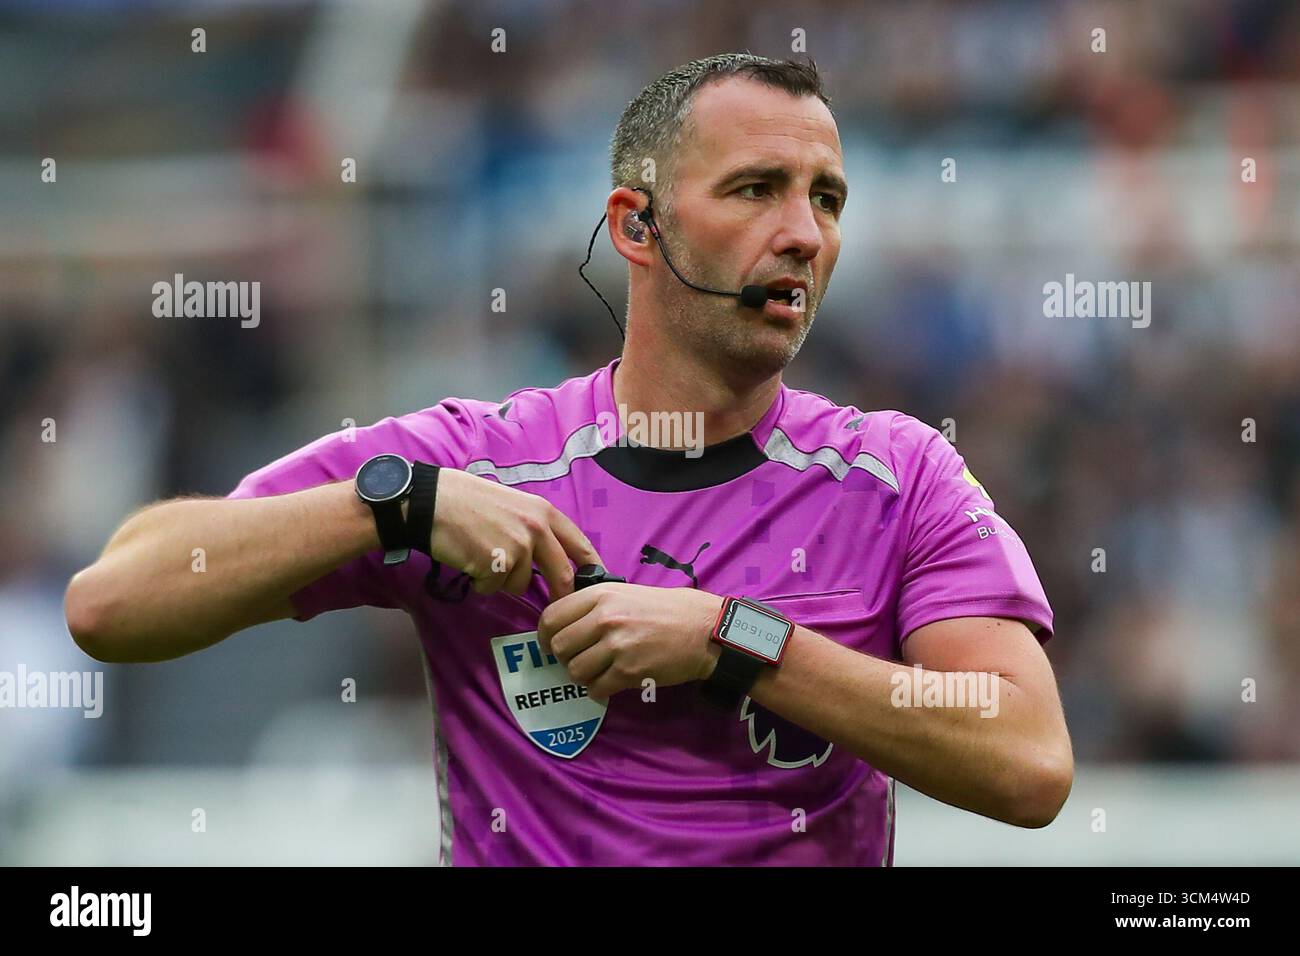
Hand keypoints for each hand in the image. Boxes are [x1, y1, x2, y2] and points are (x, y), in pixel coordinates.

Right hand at [428, 469, 603, 598]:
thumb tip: (551, 557)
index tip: (598, 583)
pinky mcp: (496, 565)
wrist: (434, 501)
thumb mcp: (515, 504)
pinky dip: (482, 583)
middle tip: (553, 608)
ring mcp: (518, 547)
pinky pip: (494, 588)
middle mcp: (537, 529)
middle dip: (559, 596)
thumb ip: (536, 528)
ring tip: (482, 557)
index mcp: (545, 513)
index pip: (581, 545)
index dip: (592, 568)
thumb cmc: (470, 501)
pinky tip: (469, 561)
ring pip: (521, 584)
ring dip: (502, 581)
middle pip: (562, 576)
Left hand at [537, 583, 723, 702]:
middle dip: (565, 658)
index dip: (544, 635)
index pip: (551, 616)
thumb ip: (594, 606)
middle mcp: (604, 618)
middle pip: (559, 646)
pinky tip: (611, 683)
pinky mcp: (629, 671)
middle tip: (579, 660)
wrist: (704, 629)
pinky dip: (599, 691)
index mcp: (600, 595)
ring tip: (599, 671)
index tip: (550, 644)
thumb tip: (564, 626)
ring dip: (583, 676)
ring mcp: (617, 645)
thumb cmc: (666, 610)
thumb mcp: (626, 593)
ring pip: (575, 671)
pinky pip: (596, 689)